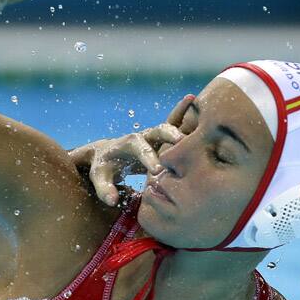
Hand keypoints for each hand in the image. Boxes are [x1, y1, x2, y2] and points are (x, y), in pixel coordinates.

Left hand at [69, 94, 194, 205]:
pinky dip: (182, 111)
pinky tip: (195, 99)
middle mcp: (142, 135)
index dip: (148, 157)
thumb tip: (112, 200)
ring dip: (183, 124)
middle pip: (157, 131)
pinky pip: (174, 122)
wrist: (105, 155)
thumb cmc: (103, 167)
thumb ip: (104, 188)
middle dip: (169, 135)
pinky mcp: (161, 138)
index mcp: (127, 143)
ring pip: (170, 126)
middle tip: (181, 142)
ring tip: (201, 124)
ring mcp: (153, 135)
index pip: (139, 148)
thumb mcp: (99, 177)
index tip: (157, 170)